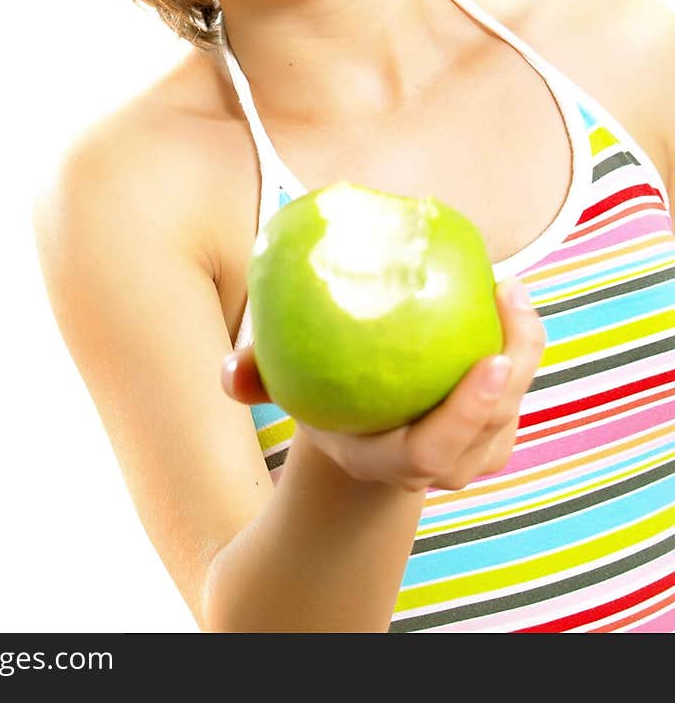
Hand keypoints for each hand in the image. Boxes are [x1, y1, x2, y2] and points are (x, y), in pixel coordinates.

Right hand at [221, 276, 545, 491]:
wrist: (361, 428)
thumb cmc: (318, 394)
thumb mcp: (287, 385)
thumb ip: (257, 377)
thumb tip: (228, 372)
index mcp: (391, 460)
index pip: (436, 449)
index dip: (469, 411)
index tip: (492, 360)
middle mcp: (440, 466)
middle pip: (494, 427)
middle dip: (516, 365)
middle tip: (509, 297)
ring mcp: (475, 451)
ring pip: (515, 403)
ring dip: (523, 344)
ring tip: (508, 286)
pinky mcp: (495, 426)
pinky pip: (518, 382)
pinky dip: (519, 339)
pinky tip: (505, 291)